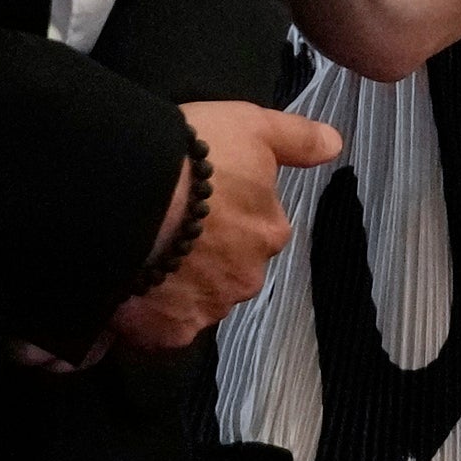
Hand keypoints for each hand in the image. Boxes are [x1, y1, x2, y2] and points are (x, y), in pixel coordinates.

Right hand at [102, 100, 344, 354]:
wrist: (129, 197)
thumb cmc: (193, 157)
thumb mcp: (252, 127)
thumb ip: (297, 140)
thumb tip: (334, 146)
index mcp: (269, 233)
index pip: (256, 230)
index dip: (225, 217)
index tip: (197, 204)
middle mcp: (247, 278)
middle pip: (227, 271)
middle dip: (202, 258)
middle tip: (165, 230)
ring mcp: (207, 309)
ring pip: (192, 301)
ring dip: (173, 286)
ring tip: (138, 258)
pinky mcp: (166, 333)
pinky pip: (158, 330)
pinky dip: (145, 317)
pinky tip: (126, 289)